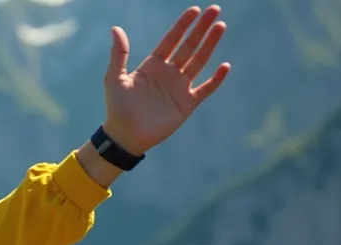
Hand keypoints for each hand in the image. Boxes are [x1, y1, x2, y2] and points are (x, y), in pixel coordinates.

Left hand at [102, 5, 231, 154]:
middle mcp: (168, 73)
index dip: (183, 25)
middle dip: (202, 28)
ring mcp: (179, 87)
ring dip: (210, 45)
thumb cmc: (117, 108)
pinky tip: (225, 66)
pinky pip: (206, 88)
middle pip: (189, 46)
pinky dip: (216, 79)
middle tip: (215, 10)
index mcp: (152, 65)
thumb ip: (118, 54)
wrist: (125, 136)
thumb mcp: (115, 79)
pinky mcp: (187, 104)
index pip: (171, 40)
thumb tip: (116, 29)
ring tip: (220, 27)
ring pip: (199, 61)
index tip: (195, 10)